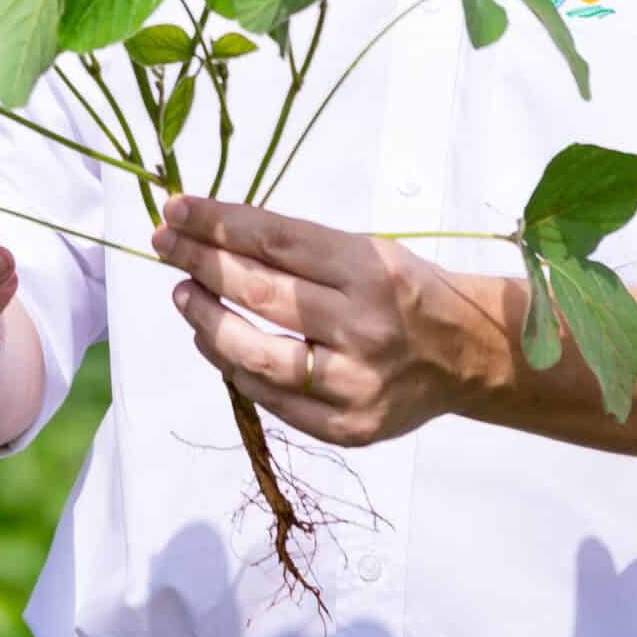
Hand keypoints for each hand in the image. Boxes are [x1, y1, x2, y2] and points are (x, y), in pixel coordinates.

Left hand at [152, 193, 475, 448]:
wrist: (472, 356)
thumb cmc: (409, 293)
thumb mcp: (369, 251)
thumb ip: (300, 250)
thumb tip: (216, 234)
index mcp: (370, 271)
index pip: (274, 241)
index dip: (217, 223)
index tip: (176, 210)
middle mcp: (363, 327)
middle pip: (259, 293)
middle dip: (201, 262)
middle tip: (164, 244)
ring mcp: (355, 383)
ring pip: (256, 353)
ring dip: (206, 320)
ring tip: (184, 294)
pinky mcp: (348, 427)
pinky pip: (272, 400)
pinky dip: (234, 368)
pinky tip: (213, 342)